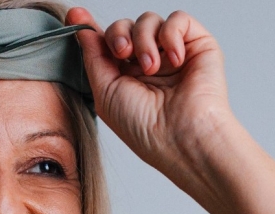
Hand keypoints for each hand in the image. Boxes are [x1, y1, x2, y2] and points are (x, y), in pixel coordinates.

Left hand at [67, 8, 235, 184]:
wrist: (181, 137)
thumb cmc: (144, 127)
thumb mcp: (105, 92)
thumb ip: (93, 57)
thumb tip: (81, 27)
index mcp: (126, 75)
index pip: (107, 43)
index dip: (91, 27)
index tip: (76, 14)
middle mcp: (149, 62)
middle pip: (124, 26)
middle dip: (118, 35)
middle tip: (123, 54)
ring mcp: (173, 53)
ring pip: (148, 19)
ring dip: (144, 40)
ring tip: (151, 68)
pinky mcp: (198, 46)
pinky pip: (178, 19)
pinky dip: (171, 34)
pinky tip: (174, 59)